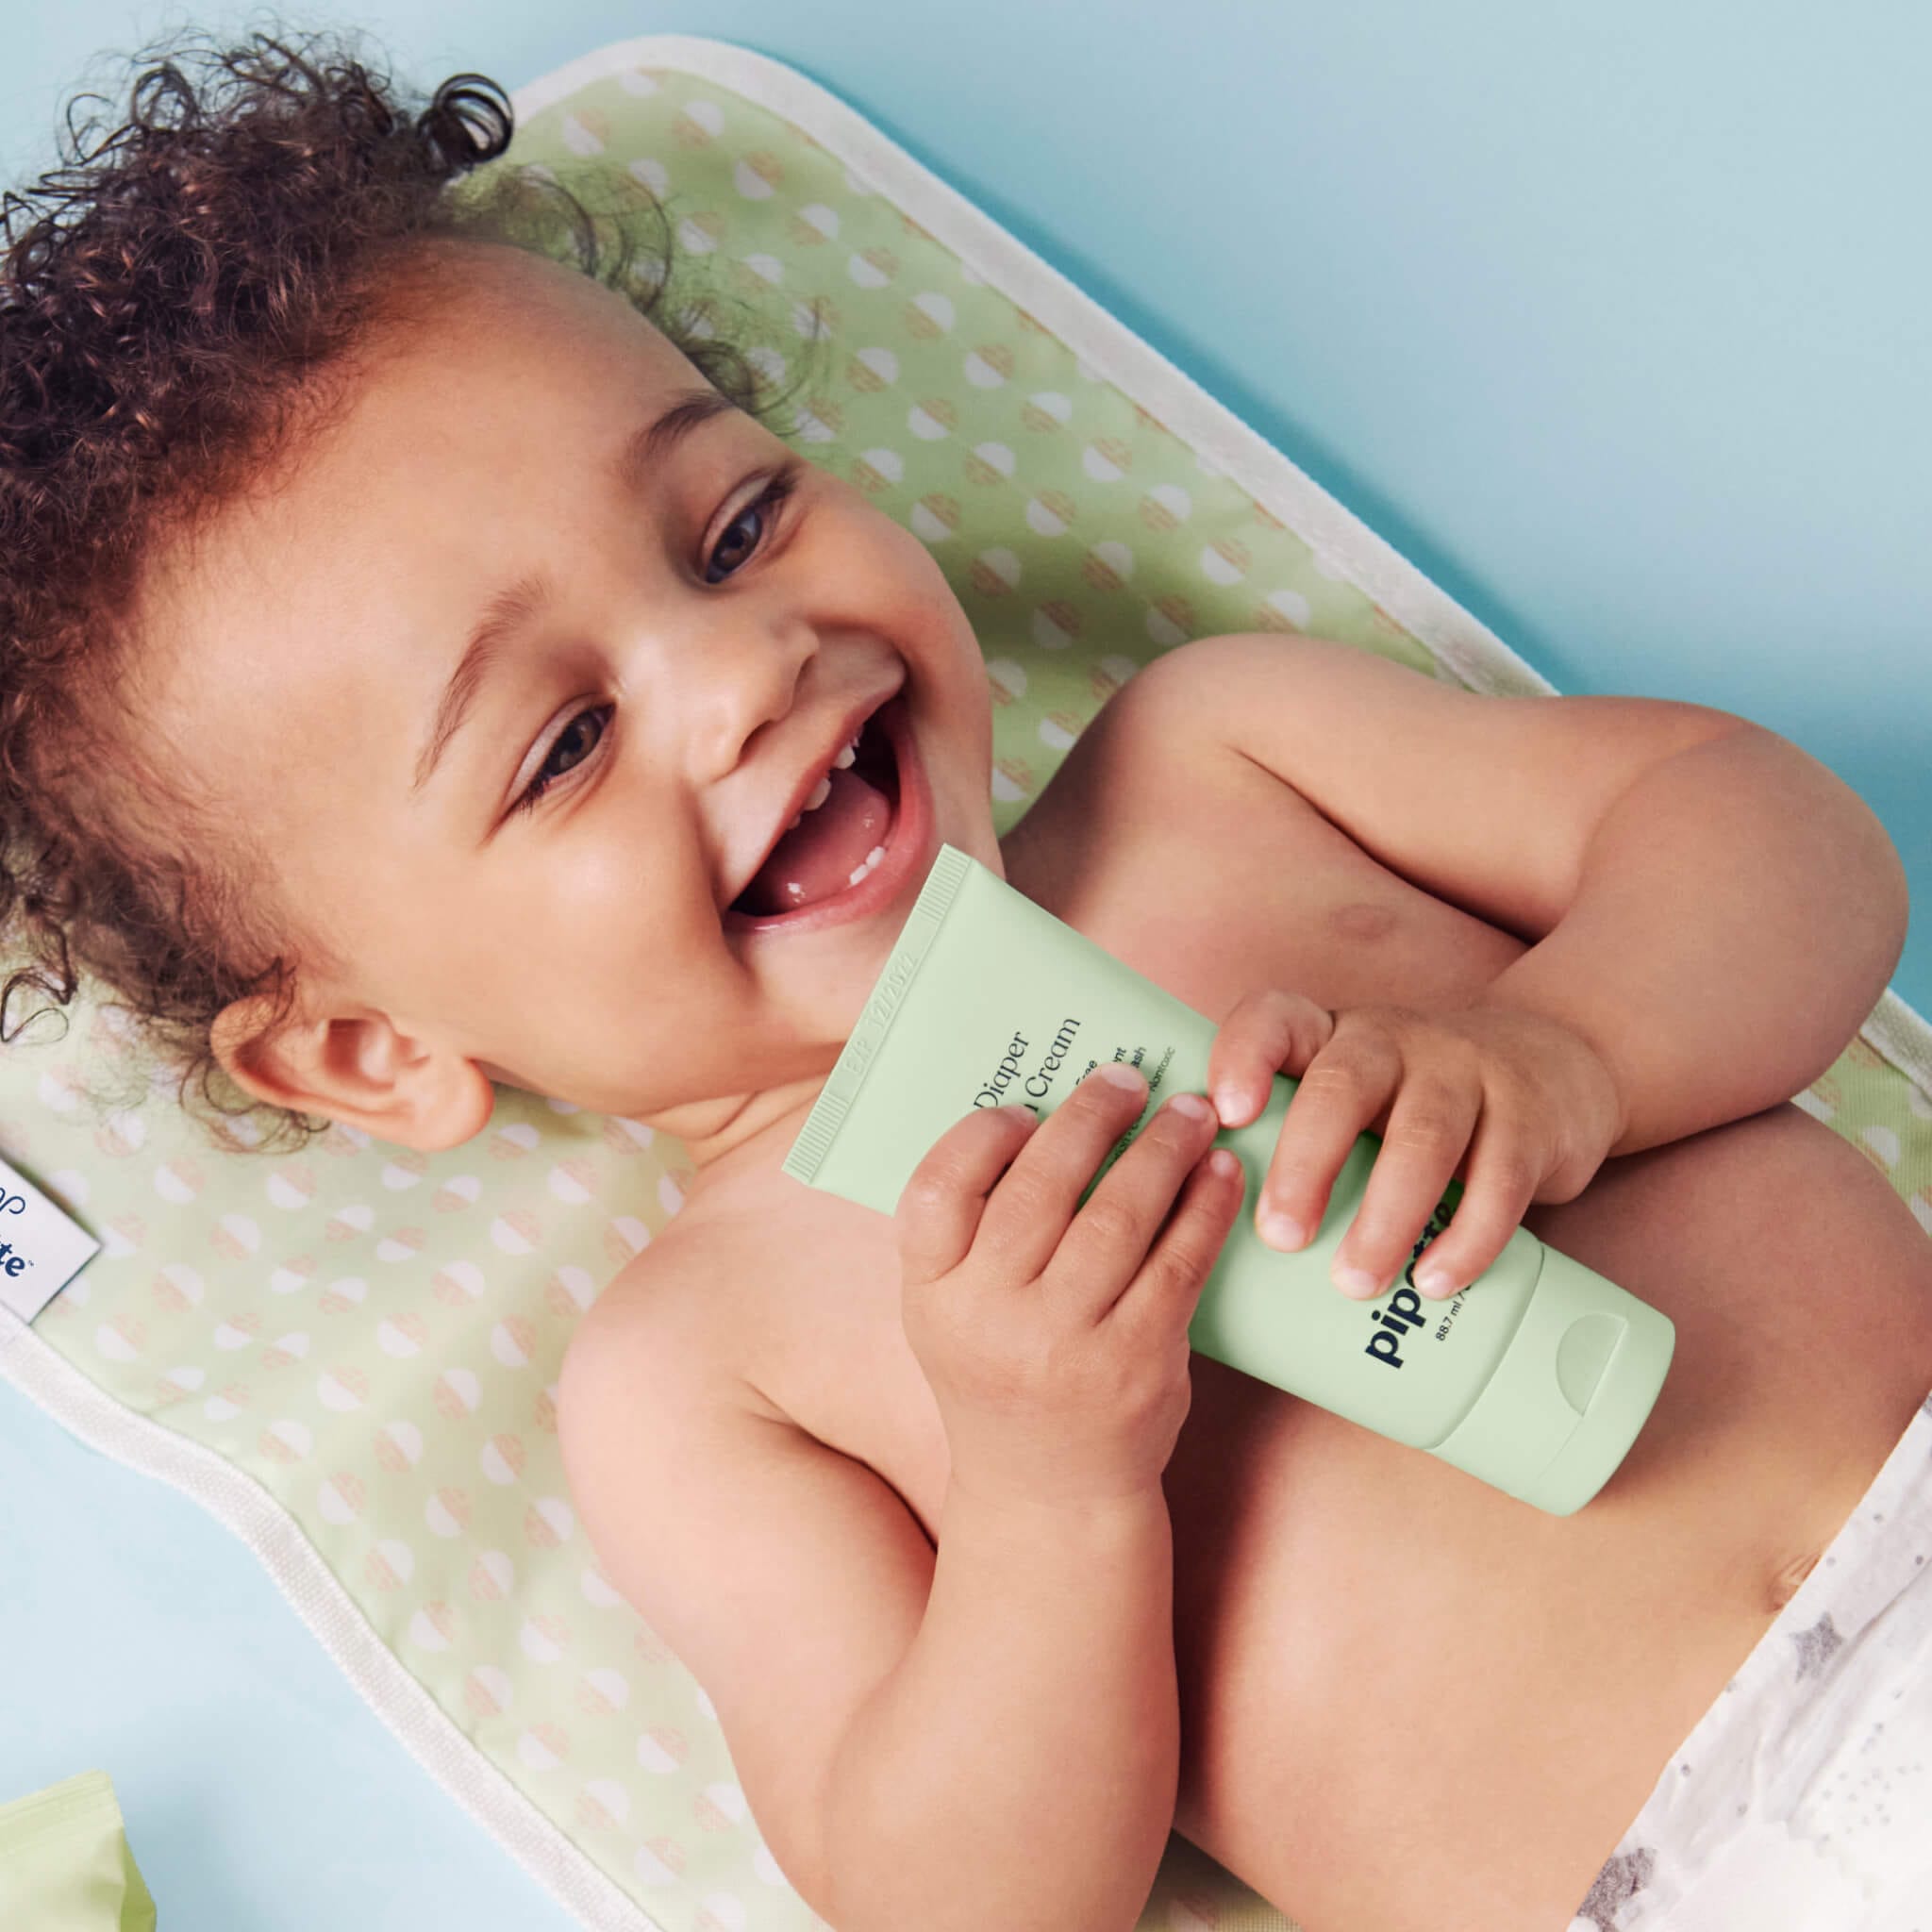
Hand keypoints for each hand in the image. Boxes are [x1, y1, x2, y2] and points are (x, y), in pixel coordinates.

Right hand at [892, 1063, 1243, 1510]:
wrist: (1048, 1490)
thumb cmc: (1001, 1373)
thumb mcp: (951, 1311)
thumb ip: (975, 1231)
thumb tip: (1047, 1112)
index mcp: (932, 1296)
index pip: (937, 1190)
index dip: (982, 1136)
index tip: (1026, 1107)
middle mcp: (989, 1319)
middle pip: (1039, 1190)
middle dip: (1091, 1118)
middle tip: (1128, 1079)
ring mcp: (1065, 1345)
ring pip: (1118, 1217)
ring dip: (1161, 1151)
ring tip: (1189, 1112)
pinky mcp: (1137, 1363)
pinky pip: (1177, 1263)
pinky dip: (1203, 1208)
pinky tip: (1220, 1173)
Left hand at [1205, 989, 1627, 1299]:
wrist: (1551, 1069)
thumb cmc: (1410, 1103)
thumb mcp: (1348, 1097)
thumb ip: (1288, 1142)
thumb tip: (1196, 1237)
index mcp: (1330, 1034)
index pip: (1275, 1018)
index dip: (1244, 1056)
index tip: (1225, 1112)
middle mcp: (1392, 1040)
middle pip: (1343, 1087)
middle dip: (1306, 1163)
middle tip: (1280, 1237)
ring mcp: (1464, 1071)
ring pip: (1423, 1137)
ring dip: (1385, 1216)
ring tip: (1354, 1282)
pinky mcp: (1528, 1117)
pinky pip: (1499, 1177)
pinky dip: (1468, 1236)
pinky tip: (1435, 1281)